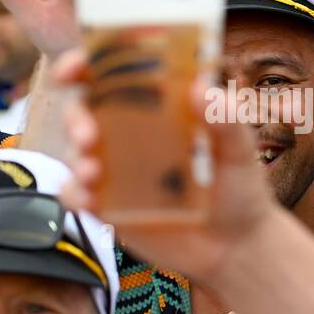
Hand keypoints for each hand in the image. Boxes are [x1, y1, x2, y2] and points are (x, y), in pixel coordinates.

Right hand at [55, 50, 279, 283]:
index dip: (84, 66)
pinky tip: (89, 199)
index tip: (75, 67)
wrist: (237, 247)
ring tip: (92, 171)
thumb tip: (201, 86)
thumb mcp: (239, 150)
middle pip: (83, 111)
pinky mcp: (110, 207)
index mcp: (157, 110)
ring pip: (75, 152)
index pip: (112, 77)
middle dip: (75, 116)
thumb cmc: (239, 190)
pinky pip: (78, 196)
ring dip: (74, 156)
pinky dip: (75, 194)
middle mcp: (129, 136)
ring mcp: (117, 171)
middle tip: (88, 134)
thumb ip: (225, 119)